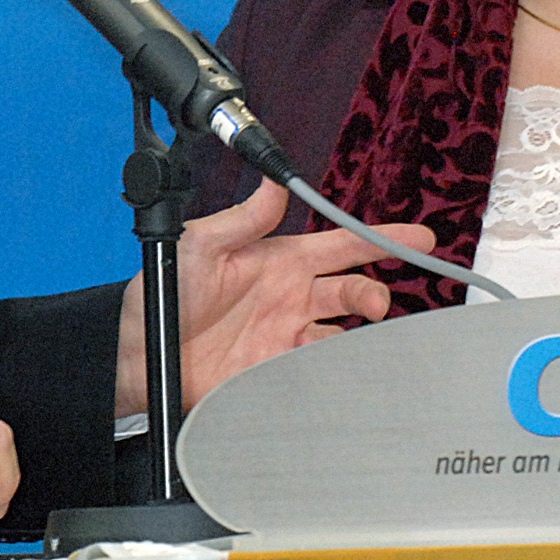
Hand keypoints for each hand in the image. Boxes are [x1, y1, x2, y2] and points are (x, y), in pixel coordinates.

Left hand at [114, 180, 438, 413]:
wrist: (139, 352)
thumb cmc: (165, 292)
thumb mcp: (201, 245)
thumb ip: (244, 219)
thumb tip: (275, 184)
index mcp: (280, 261)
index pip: (341, 246)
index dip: (381, 239)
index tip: (419, 237)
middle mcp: (291, 298)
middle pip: (353, 291)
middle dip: (374, 293)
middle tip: (374, 301)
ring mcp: (286, 338)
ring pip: (345, 334)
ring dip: (361, 336)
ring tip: (363, 337)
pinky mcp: (276, 375)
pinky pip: (319, 372)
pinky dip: (337, 371)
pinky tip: (343, 370)